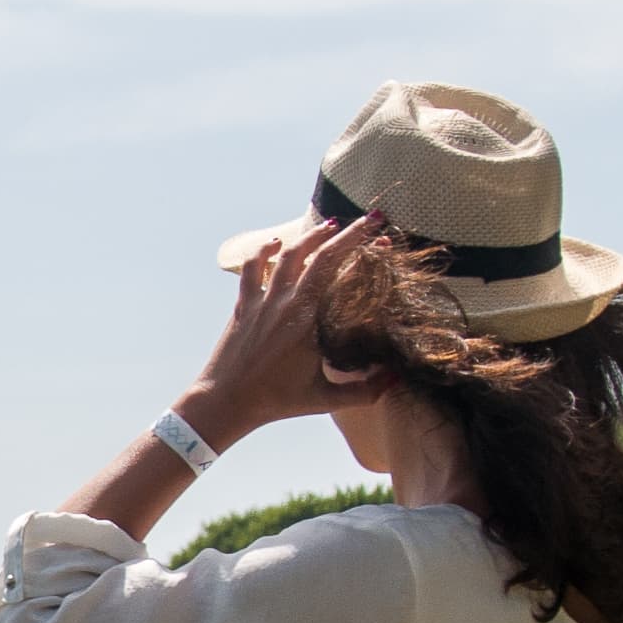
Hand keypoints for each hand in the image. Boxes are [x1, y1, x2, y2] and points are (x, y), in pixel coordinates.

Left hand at [176, 215, 403, 448]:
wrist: (226, 400)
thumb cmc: (277, 402)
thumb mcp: (325, 400)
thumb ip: (364, 391)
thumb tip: (397, 377)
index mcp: (308, 321)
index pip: (341, 274)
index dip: (365, 254)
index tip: (386, 243)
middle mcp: (285, 303)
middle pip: (320, 255)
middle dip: (348, 234)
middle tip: (370, 220)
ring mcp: (262, 301)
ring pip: (287, 254)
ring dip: (311, 236)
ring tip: (331, 225)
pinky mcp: (244, 304)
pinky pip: (252, 267)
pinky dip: (264, 250)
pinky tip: (278, 243)